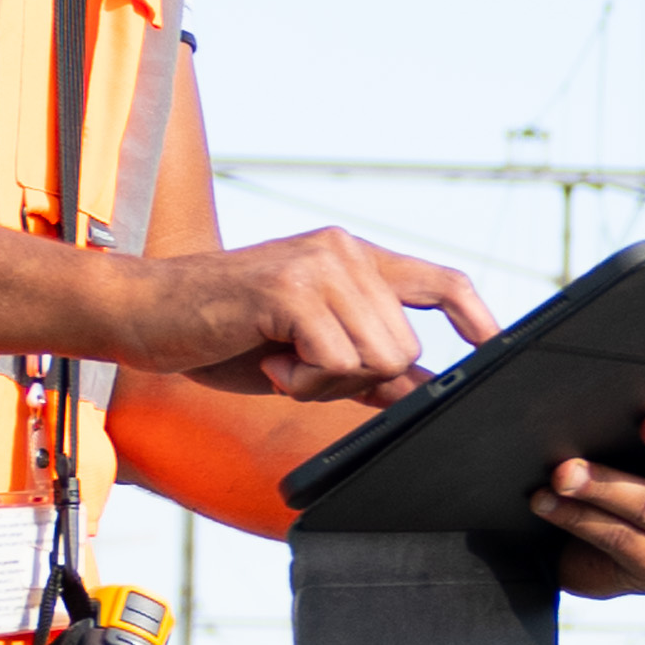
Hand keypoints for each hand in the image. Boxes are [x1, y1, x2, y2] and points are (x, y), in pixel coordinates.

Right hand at [141, 224, 479, 401]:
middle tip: (298, 366)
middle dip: (356, 379)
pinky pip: (335, 361)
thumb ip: (366, 366)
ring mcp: (319, 266)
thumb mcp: (308, 351)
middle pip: (404, 348)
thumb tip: (425, 391)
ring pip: (376, 357)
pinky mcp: (291, 290)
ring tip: (280, 358)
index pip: (439, 282)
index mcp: (353, 261)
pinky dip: (301, 380)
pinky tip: (266, 357)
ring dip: (324, 381)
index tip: (497, 346)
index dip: (475, 316)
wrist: (148, 314)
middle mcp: (343, 252)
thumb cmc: (227, 334)